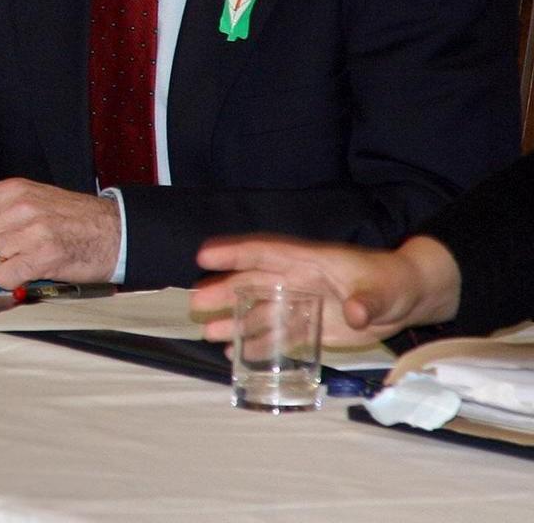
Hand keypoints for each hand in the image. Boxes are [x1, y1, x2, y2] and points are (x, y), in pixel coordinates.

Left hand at [0, 178, 119, 286]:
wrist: (115, 231)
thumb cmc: (69, 220)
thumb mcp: (29, 201)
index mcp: (9, 190)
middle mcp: (18, 206)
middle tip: (1, 256)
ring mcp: (31, 230)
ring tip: (21, 260)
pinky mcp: (44, 255)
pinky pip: (4, 277)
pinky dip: (11, 281)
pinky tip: (30, 271)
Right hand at [190, 234, 463, 347]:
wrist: (408, 299)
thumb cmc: (394, 283)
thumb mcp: (383, 290)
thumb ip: (366, 302)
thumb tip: (353, 314)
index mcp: (308, 262)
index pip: (264, 252)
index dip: (233, 254)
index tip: (204, 257)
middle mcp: (296, 280)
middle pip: (251, 282)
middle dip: (222, 292)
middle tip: (196, 304)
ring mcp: (299, 303)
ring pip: (257, 310)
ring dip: (232, 320)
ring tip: (208, 332)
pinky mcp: (307, 325)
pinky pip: (274, 333)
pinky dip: (255, 342)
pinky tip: (235, 352)